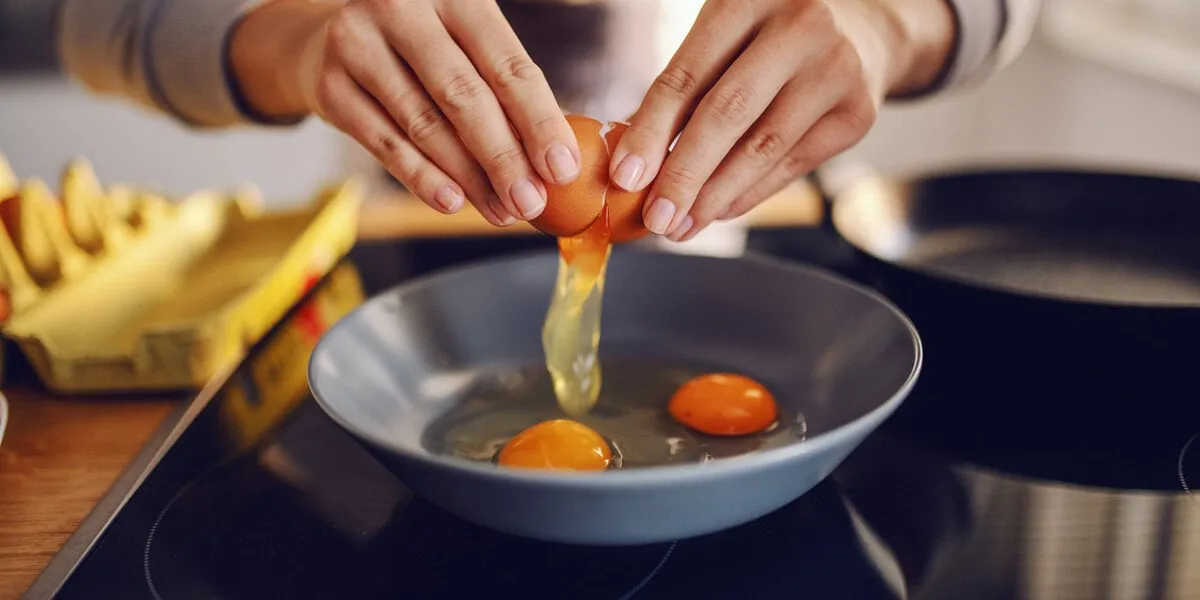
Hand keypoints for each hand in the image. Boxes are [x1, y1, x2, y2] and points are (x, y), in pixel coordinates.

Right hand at [232, 0, 581, 225]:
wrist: (328, 38)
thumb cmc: (422, 46)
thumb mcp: (465, 42)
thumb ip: (504, 88)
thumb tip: (553, 161)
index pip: (507, 65)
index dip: (539, 121)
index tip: (561, 169)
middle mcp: (402, 8)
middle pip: (464, 96)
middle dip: (504, 158)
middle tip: (530, 203)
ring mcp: (358, 44)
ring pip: (425, 125)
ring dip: (469, 178)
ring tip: (500, 211)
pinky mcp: (329, 86)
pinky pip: (385, 144)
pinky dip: (422, 178)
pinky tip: (453, 202)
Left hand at [608, 0, 954, 240]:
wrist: (862, 27)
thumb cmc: (770, 34)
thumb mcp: (727, 33)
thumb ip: (686, 84)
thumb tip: (635, 161)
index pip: (686, 75)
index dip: (650, 131)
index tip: (624, 177)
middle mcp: (798, 26)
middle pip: (727, 114)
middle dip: (683, 174)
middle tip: (655, 218)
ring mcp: (835, 68)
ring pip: (762, 148)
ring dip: (714, 197)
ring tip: (681, 226)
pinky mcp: (857, 112)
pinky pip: (791, 165)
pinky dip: (749, 194)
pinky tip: (717, 211)